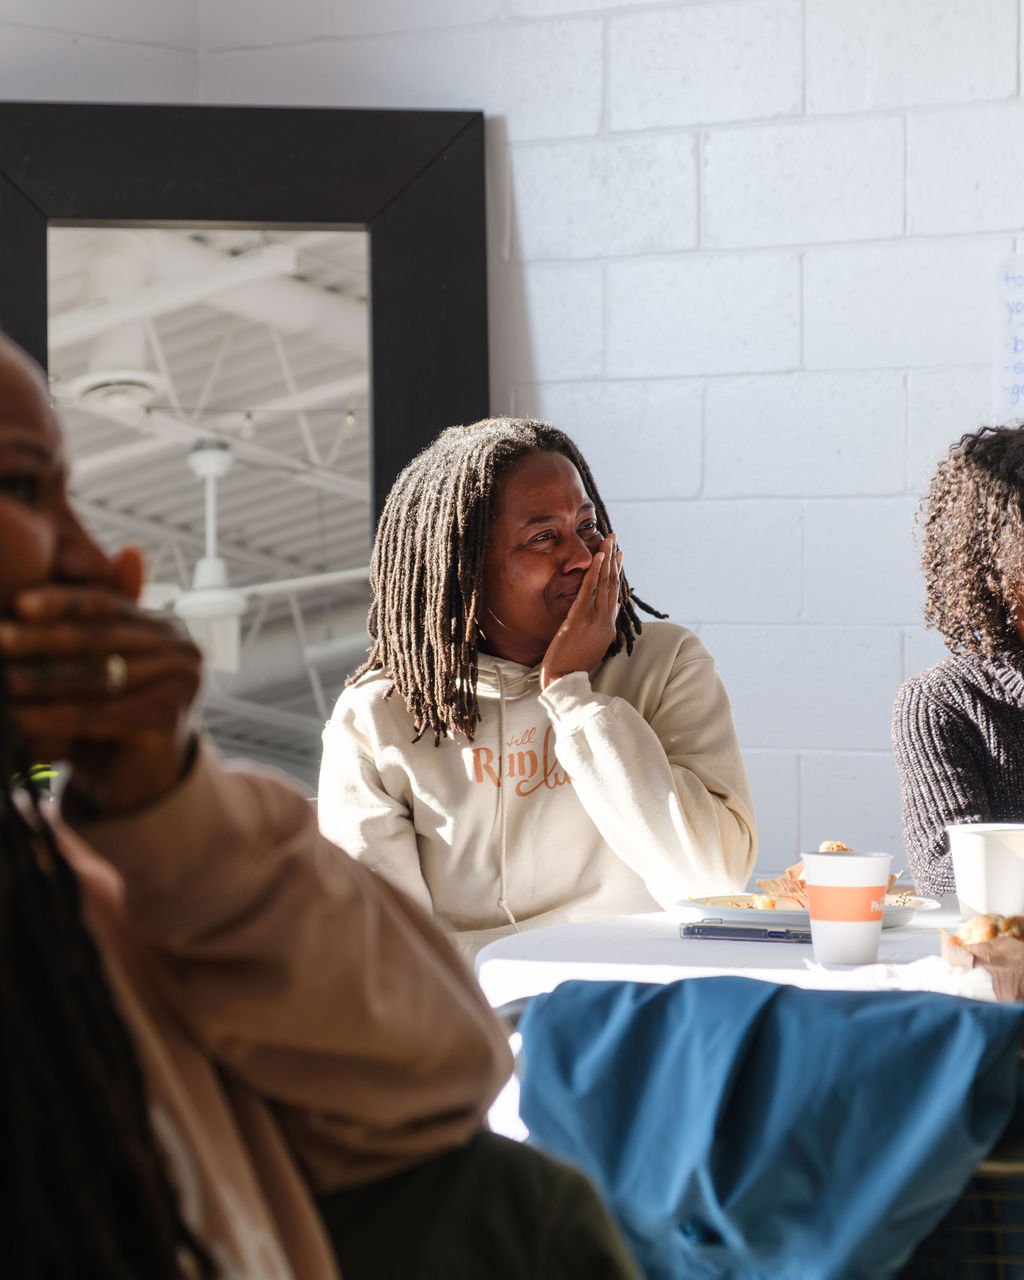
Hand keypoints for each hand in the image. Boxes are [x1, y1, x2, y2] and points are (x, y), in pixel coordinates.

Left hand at [0, 547, 202, 815]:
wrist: (138, 783)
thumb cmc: (112, 718)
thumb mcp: (105, 661)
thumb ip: (103, 616)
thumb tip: (128, 546)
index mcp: (168, 627)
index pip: (111, 605)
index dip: (64, 602)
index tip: (20, 601)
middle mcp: (184, 650)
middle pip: (102, 639)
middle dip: (43, 639)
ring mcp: (182, 684)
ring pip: (97, 676)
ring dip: (39, 679)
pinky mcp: (169, 719)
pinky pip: (97, 713)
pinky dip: (52, 717)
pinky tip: (18, 719)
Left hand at [540, 534, 620, 690]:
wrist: (565, 681)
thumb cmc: (571, 668)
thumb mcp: (589, 647)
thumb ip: (594, 631)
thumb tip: (594, 620)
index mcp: (607, 628)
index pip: (614, 595)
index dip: (616, 574)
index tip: (618, 557)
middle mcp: (605, 621)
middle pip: (612, 584)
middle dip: (614, 559)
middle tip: (615, 539)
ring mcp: (595, 619)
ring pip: (604, 583)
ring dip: (606, 559)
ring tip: (608, 540)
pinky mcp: (581, 618)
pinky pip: (589, 590)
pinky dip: (594, 572)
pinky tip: (597, 556)